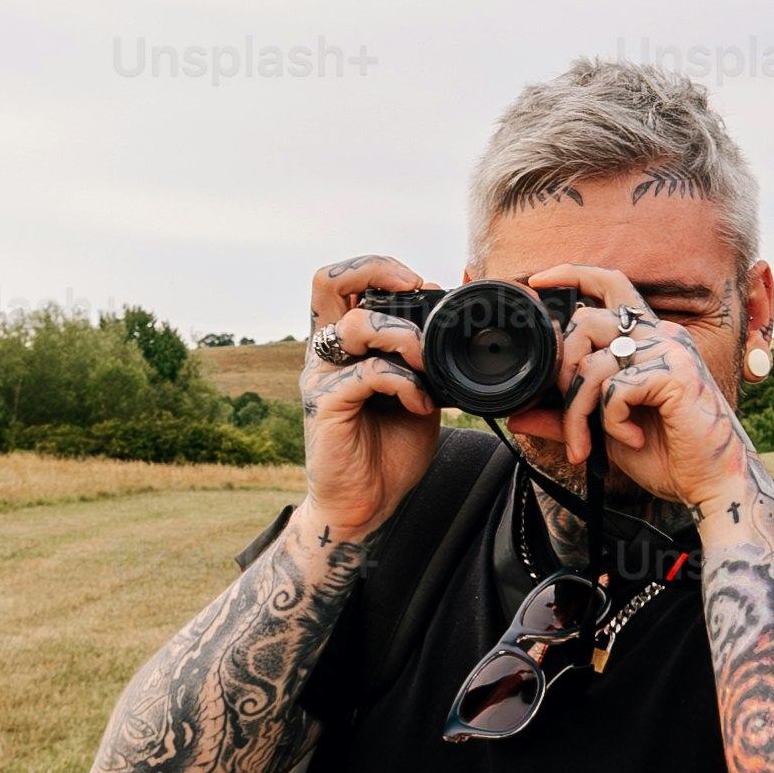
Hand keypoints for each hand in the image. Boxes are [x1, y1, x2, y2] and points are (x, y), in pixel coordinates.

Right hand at [300, 254, 440, 548]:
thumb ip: (427, 354)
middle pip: (327, 281)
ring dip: (405, 339)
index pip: (343, 280)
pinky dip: (404, 382)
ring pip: (357, 327)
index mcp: (345, 342)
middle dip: (376, 271)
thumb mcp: (420, 388)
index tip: (421, 285)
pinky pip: (366, 374)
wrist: (367, 504)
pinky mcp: (324, 406)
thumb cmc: (390, 446)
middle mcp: (325, 352)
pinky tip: (420, 404)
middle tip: (414, 290)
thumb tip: (453, 312)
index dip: (381, 268)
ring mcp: (321, 377)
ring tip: (428, 366)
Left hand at [517, 261, 761, 523]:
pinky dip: (612, 422)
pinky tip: (633, 440)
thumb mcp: (604, 432)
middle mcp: (661, 335)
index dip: (573, 274)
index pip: (611, 284)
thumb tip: (516, 415)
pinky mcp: (674, 374)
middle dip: (561, 374)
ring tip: (587, 445)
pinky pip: (615, 389)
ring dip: (577, 414)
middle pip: (585, 323)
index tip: (537, 281)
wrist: (711, 485)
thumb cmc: (666, 456)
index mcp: (648, 339)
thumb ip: (565, 416)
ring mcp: (670, 350)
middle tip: (568, 419)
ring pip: (592, 365)